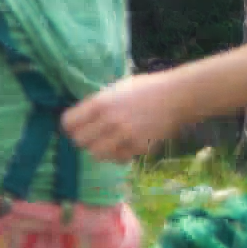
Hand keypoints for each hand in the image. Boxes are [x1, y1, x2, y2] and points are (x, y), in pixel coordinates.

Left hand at [64, 69, 190, 163]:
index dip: (70, 127)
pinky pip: (118, 158)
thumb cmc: (146, 89)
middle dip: (84, 140)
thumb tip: (82, 118)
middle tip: (92, 138)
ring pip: (96, 154)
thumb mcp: (116, 89)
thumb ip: (98, 104)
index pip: (69, 123)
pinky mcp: (139, 147)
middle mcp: (109, 120)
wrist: (177, 96)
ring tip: (108, 144)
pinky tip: (124, 146)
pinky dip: (118, 155)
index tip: (76, 128)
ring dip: (99, 150)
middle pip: (79, 141)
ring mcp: (124, 135)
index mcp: (100, 103)